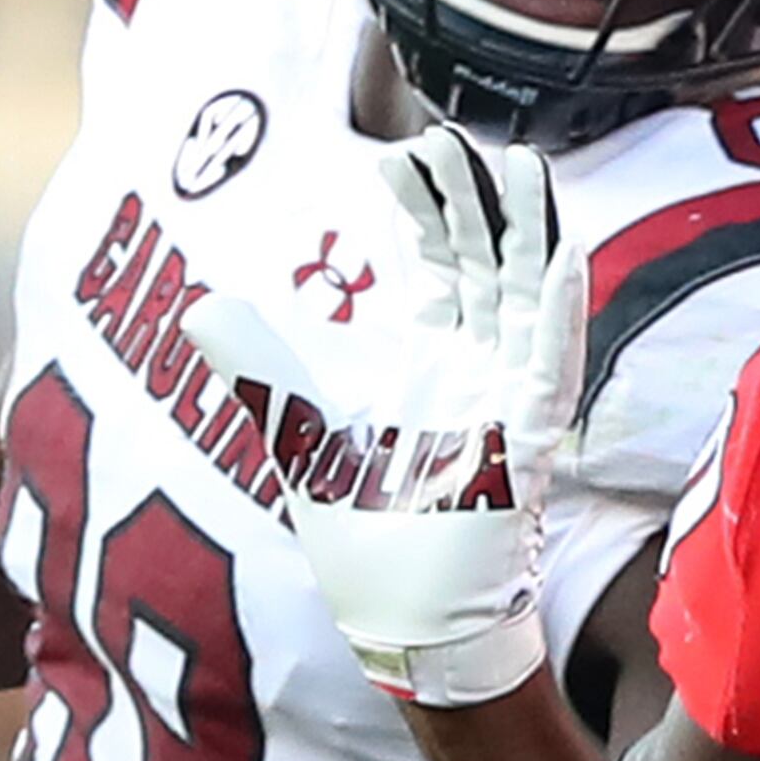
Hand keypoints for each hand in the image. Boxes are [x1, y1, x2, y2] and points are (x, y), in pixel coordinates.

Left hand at [181, 129, 584, 706]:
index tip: (400, 155)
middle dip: (473, 200)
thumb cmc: (371, 545)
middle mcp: (481, 373)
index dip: (425, 209)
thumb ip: (259, 371)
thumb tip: (199, 308)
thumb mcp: (300, 440)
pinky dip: (557, 311)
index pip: (441, 265)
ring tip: (515, 163)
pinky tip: (559, 254)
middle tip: (452, 136)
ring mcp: (512, 404)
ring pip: (529, 297)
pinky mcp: (530, 442)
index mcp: (436, 366)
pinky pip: (553, 364)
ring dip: (526, 230)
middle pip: (489, 264)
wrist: (408, 624)